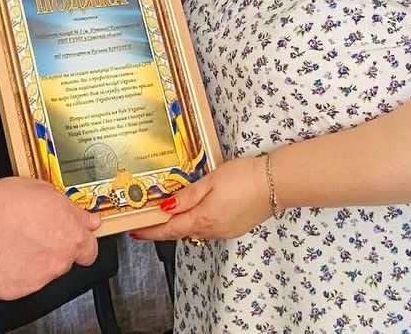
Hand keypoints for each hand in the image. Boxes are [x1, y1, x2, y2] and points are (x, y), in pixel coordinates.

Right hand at [0, 176, 100, 299]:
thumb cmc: (9, 202)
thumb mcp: (49, 193)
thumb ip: (73, 212)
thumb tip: (87, 219)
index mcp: (71, 238)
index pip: (89, 251)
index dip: (79, 244)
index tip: (71, 239)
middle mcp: (57, 263)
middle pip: (61, 261)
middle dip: (49, 250)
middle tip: (31, 234)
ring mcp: (35, 280)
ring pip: (36, 274)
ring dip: (28, 261)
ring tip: (10, 240)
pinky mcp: (11, 290)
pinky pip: (11, 283)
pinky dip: (6, 272)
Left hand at [128, 157, 272, 241]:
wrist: (275, 184)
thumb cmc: (243, 177)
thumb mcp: (211, 180)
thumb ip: (188, 195)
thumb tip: (165, 207)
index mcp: (203, 218)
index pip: (169, 230)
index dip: (150, 232)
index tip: (135, 232)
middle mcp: (212, 230)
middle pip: (180, 233)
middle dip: (163, 228)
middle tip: (147, 220)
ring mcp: (224, 232)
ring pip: (195, 232)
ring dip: (180, 225)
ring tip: (168, 214)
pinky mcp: (234, 228)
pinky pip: (209, 230)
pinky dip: (197, 223)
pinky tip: (196, 212)